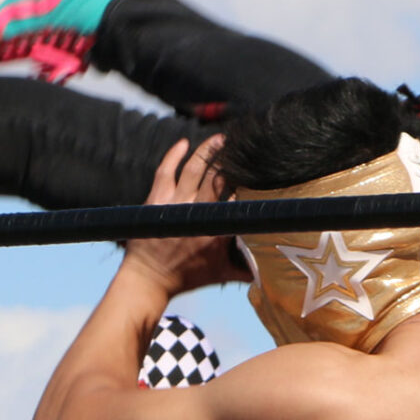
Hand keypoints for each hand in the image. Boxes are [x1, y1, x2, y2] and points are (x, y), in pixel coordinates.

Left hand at [122, 136, 245, 295]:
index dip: (247, 183)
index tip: (256, 173)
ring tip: (221, 139)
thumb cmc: (187, 278)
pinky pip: (165, 170)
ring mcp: (175, 205)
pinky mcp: (156, 200)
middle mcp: (198, 214)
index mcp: (218, 231)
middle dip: (230, 160)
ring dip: (208, 151)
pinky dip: (173, 154)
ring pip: (194, 169)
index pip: (237, 199)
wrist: (149, 280)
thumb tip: (270, 271)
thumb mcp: (222, 275)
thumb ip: (247, 270)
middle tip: (240, 148)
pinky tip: (184, 143)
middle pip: (218, 178)